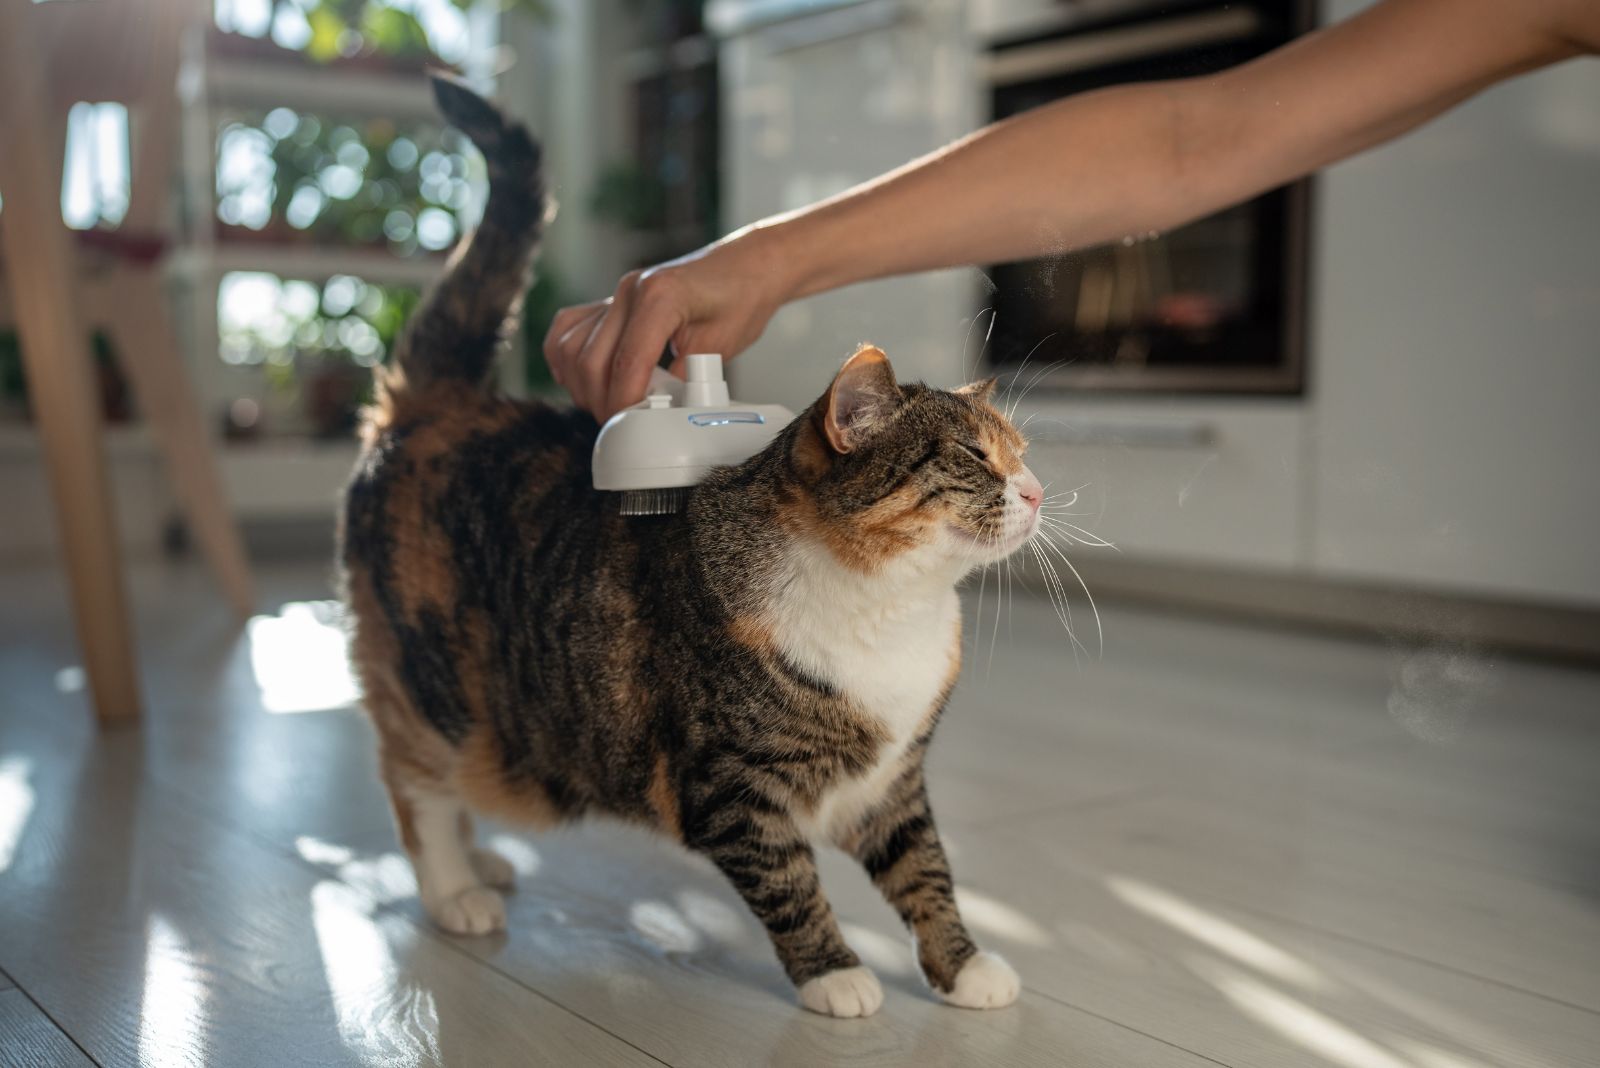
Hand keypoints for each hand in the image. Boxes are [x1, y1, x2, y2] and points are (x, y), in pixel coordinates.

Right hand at [543, 228, 793, 419]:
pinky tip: (583, 379)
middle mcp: (630, 289)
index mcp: (660, 296)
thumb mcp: (720, 347)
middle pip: (590, 360)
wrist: (747, 267)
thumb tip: (658, 414)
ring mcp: (617, 292)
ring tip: (606, 405)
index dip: (622, 402)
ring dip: (581, 385)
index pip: (626, 361)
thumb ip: (685, 380)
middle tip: (619, 424)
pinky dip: (567, 359)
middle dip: (600, 402)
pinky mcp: (611, 299)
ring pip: (569, 347)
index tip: (626, 426)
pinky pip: (567, 328)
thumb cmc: (740, 300)